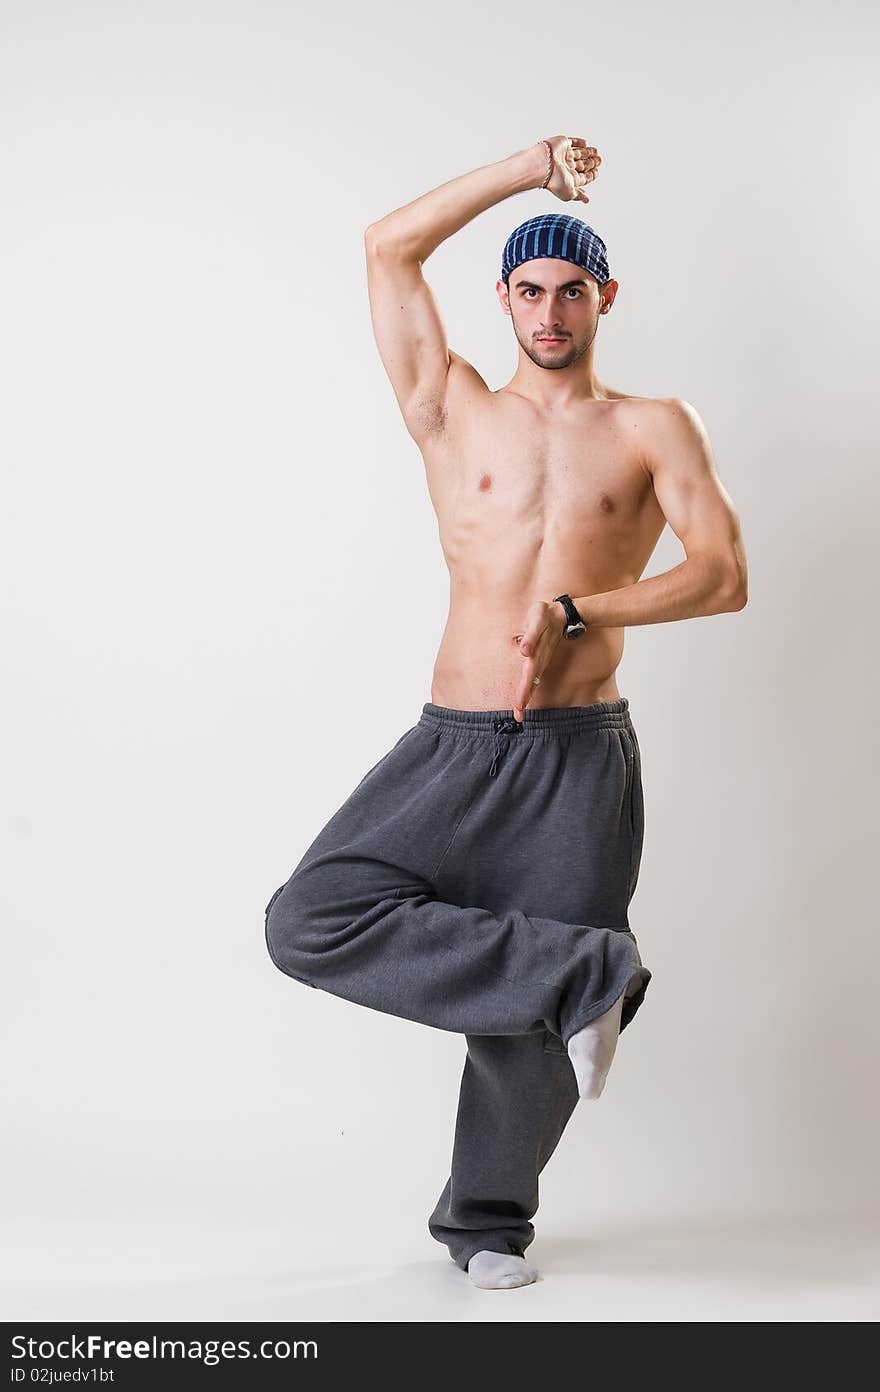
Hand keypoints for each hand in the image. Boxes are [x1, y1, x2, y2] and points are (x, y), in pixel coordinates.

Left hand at [511, 599, 564, 721]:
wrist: (559, 614)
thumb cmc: (545, 617)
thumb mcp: (538, 620)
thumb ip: (531, 636)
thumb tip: (523, 651)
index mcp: (535, 655)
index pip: (528, 678)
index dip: (524, 693)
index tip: (519, 709)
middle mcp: (536, 659)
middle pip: (529, 681)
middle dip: (523, 698)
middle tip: (518, 715)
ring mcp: (539, 657)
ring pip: (531, 678)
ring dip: (525, 693)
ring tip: (520, 708)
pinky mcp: (539, 654)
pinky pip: (533, 673)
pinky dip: (529, 684)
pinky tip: (527, 692)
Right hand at [540, 136, 601, 203]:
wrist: (544, 165)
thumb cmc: (554, 181)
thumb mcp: (570, 193)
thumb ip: (579, 195)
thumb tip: (587, 200)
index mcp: (569, 179)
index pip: (583, 177)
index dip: (591, 175)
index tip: (596, 172)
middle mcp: (567, 167)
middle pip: (582, 165)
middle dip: (592, 163)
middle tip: (599, 161)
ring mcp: (565, 155)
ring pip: (580, 153)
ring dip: (589, 153)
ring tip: (597, 152)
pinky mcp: (562, 144)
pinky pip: (573, 142)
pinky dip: (580, 142)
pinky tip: (586, 143)